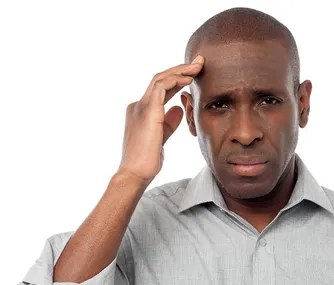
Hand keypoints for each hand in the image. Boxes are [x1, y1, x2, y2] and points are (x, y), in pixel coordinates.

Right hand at [117, 55, 203, 185]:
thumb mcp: (162, 137)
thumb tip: (179, 109)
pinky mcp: (147, 110)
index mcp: (141, 111)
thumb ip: (169, 122)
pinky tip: (188, 79)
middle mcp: (138, 105)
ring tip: (197, 67)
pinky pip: (161, 86)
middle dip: (181, 69)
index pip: (160, 89)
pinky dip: (175, 80)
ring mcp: (140, 106)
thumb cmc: (146, 160)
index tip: (193, 75)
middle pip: (160, 79)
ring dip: (180, 70)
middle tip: (199, 62)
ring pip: (160, 78)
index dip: (177, 80)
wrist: (135, 172)